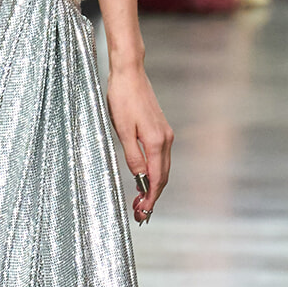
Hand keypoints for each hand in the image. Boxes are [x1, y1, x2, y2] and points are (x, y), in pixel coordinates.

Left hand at [106, 64, 172, 224]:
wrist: (129, 73)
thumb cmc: (122, 98)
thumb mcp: (122, 129)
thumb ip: (133, 155)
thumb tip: (139, 177)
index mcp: (156, 141)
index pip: (156, 178)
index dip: (150, 198)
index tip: (143, 213)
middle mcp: (165, 139)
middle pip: (162, 176)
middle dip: (152, 196)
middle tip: (140, 213)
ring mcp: (165, 134)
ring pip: (162, 167)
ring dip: (153, 185)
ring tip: (140, 200)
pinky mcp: (160, 129)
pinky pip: (160, 157)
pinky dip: (154, 172)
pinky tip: (143, 177)